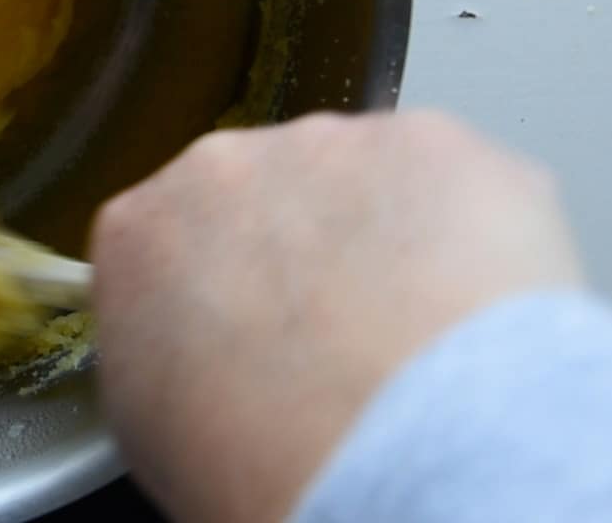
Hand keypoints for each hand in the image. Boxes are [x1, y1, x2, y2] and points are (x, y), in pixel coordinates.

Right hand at [90, 110, 583, 522]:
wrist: (400, 462)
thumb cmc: (280, 468)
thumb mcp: (154, 427)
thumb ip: (159, 346)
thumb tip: (194, 350)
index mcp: (138, 234)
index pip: (170, 240)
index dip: (221, 287)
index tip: (253, 328)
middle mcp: (222, 168)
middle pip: (265, 193)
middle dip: (304, 251)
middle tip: (343, 339)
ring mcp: (329, 146)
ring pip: (361, 180)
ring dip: (387, 241)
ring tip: (418, 338)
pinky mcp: (434, 143)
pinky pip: (453, 180)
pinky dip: (472, 235)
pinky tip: (473, 312)